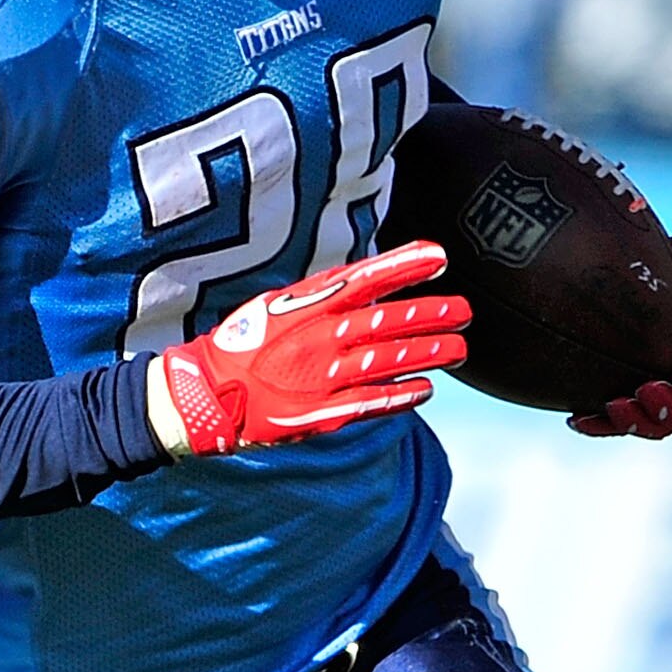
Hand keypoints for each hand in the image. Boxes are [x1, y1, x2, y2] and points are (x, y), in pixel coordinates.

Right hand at [150, 242, 469, 455]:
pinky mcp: (323, 412)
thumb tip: (363, 283)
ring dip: (428, 353)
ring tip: (459, 348)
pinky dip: (403, 394)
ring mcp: (324, 376)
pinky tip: (427, 389)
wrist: (206, 393)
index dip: (406, 267)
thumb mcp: (277, 306)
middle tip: (465, 311)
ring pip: (387, 360)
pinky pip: (373, 401)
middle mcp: (321, 337)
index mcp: (308, 306)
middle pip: (387, 321)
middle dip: (431, 314)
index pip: (366, 278)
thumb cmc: (241, 346)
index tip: (439, 258)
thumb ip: (321, 297)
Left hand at [569, 227, 671, 440]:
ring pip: (658, 428)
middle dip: (671, 407)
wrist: (641, 323)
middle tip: (646, 390)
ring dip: (638, 422)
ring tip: (614, 405)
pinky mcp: (632, 416)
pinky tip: (577, 418)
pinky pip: (618, 429)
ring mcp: (663, 409)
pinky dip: (599, 426)